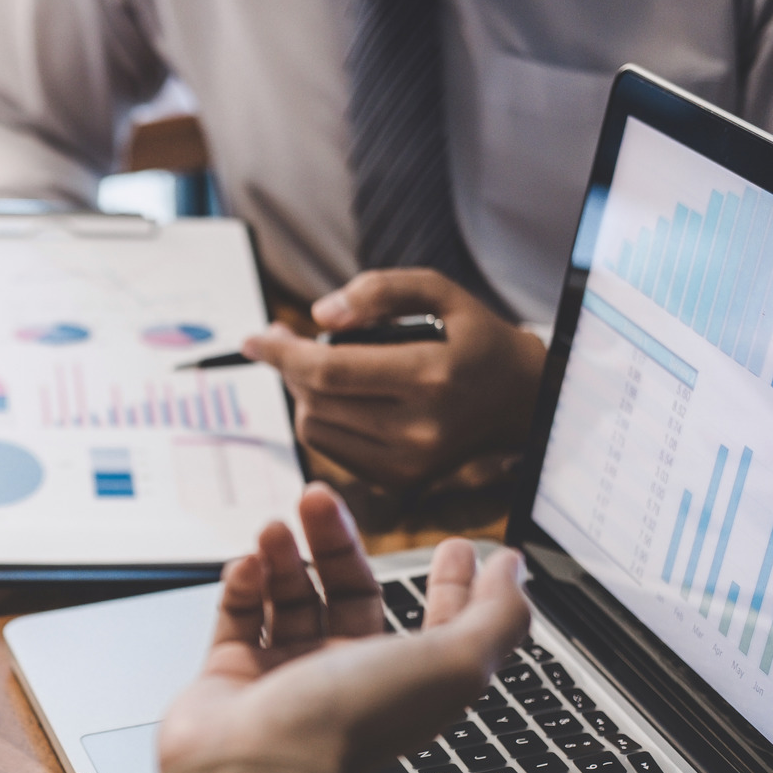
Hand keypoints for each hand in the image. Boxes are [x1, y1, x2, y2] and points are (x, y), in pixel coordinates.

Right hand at [158, 481, 529, 772]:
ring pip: (291, 599)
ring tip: (275, 528)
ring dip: (284, 556)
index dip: (451, 585)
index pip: (438, 624)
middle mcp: (346, 679)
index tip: (455, 546)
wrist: (257, 767)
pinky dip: (243, 585)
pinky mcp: (232, 677)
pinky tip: (247, 565)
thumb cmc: (351, 723)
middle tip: (318, 498)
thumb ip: (496, 617)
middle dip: (336, 542)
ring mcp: (286, 678)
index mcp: (405, 681)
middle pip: (349, 594)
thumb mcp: (456, 664)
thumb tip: (514, 572)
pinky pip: (239, 617)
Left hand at [243, 268, 546, 488]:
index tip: (251, 339)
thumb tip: (319, 316)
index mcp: (431, 377)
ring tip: (324, 366)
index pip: (329, 370)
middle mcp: (418, 429)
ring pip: (314, 427)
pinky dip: (322, 418)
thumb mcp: (441, 293)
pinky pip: (330, 448)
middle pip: (316, 399)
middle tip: (289, 340)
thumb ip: (381, 290)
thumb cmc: (474, 339)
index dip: (282, 353)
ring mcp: (408, 464)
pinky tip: (343, 397)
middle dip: (290, 367)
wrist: (521, 402)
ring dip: (304, 393)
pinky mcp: (398, 482)